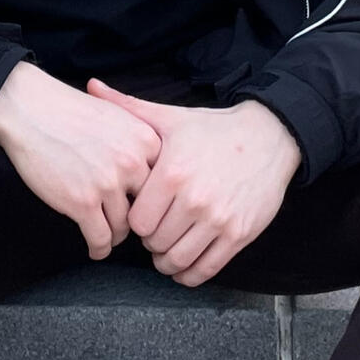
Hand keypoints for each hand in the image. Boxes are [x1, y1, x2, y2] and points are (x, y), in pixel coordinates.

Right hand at [0, 63, 162, 259]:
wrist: (31, 109)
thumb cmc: (71, 111)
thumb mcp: (118, 115)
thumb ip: (139, 143)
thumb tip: (155, 175)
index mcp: (146, 140)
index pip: (163, 182)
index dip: (154, 197)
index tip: (146, 207)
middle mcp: (133, 162)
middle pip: (148, 207)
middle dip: (139, 220)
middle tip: (130, 228)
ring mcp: (108, 184)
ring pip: (124, 227)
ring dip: (116, 236)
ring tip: (109, 237)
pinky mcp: (83, 203)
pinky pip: (100, 238)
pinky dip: (99, 248)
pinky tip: (95, 248)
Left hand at [86, 81, 300, 286]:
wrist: (268, 137)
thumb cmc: (213, 130)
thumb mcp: (170, 118)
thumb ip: (128, 107)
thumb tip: (91, 86)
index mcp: (172, 173)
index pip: (137, 221)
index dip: (135, 220)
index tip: (142, 213)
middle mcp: (195, 200)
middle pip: (155, 242)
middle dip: (151, 241)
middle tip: (155, 231)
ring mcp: (219, 220)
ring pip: (178, 260)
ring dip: (167, 261)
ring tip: (167, 248)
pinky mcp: (239, 235)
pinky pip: (206, 270)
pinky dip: (190, 274)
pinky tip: (185, 264)